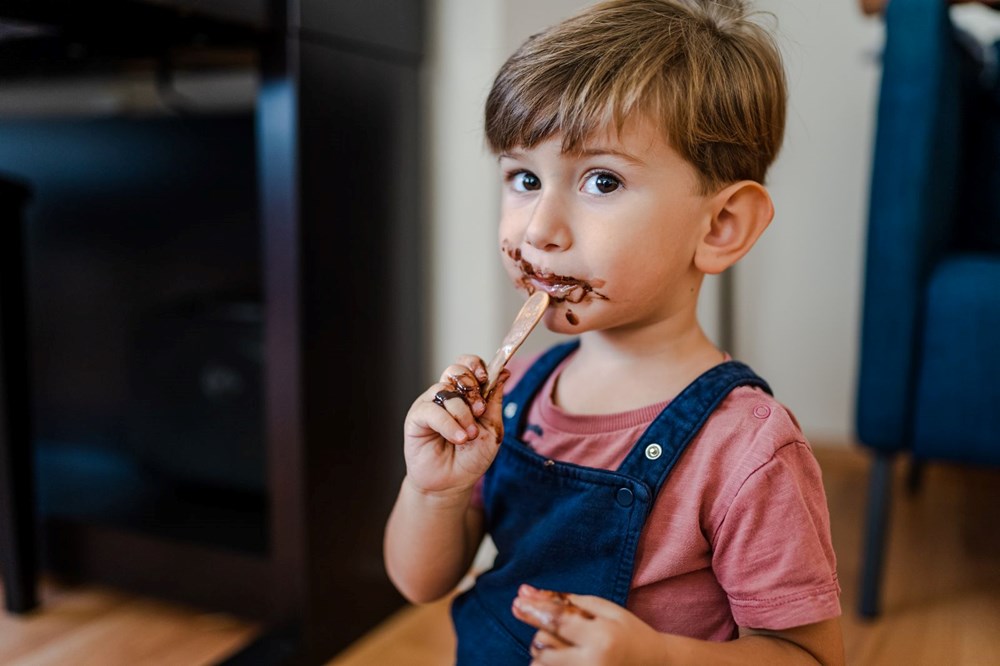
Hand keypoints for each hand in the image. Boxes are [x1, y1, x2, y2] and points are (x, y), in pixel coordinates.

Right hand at [403, 355, 509, 495]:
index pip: (468, 364)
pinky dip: (448, 424)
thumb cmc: (471, 458)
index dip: (476, 365)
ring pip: (445, 390)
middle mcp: (447, 395)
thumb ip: (495, 401)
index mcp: (466, 394)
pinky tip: (459, 438)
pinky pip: (432, 410)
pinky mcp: (416, 417)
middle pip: (455, 370)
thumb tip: (504, 372)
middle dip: (471, 387)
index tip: (486, 377)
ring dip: (462, 413)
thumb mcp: (492, 429)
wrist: (452, 483)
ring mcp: (431, 404)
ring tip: (469, 435)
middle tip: (479, 410)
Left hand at [512, 585, 666, 664]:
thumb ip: (566, 601)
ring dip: (544, 652)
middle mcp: (592, 663)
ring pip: (541, 664)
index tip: (517, 602)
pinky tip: (564, 658)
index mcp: (601, 637)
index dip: (533, 610)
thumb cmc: (629, 633)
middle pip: (543, 645)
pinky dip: (549, 665)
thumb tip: (526, 591)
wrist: (656, 665)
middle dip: (542, 634)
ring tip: (566, 647)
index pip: (556, 621)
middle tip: (557, 630)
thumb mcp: (604, 609)